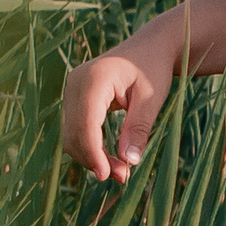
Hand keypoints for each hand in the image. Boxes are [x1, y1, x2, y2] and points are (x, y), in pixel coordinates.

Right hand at [60, 45, 165, 182]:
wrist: (148, 49)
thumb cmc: (153, 69)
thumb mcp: (152, 98)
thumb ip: (138, 128)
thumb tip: (128, 162)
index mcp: (95, 78)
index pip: (85, 123)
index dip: (93, 152)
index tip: (108, 175)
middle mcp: (76, 82)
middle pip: (74, 132)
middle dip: (94, 159)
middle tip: (123, 177)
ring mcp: (71, 90)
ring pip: (71, 135)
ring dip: (91, 157)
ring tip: (121, 171)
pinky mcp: (74, 99)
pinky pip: (75, 130)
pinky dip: (90, 147)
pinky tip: (110, 159)